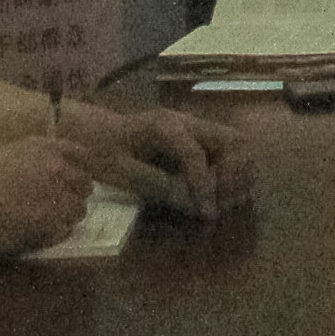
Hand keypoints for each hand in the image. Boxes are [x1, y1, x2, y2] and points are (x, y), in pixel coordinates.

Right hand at [0, 134, 100, 256]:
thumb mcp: (7, 155)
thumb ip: (37, 158)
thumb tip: (58, 168)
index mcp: (44, 148)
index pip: (83, 156)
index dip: (78, 170)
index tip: (72, 180)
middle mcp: (56, 169)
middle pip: (85, 184)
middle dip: (74, 194)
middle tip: (56, 204)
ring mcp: (56, 199)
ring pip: (79, 210)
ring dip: (66, 215)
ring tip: (43, 220)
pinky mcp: (50, 227)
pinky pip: (66, 231)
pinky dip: (55, 233)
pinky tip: (34, 232)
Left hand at [56, 98, 249, 221]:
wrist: (94, 132)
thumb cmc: (102, 151)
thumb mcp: (122, 173)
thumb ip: (158, 186)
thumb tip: (194, 205)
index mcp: (163, 126)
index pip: (195, 154)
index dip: (204, 186)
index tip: (208, 214)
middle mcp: (186, 121)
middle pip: (230, 139)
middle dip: (233, 175)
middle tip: (223, 203)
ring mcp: (196, 127)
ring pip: (237, 142)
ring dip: (240, 173)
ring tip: (229, 201)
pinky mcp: (199, 138)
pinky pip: (231, 150)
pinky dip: (236, 172)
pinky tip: (226, 194)